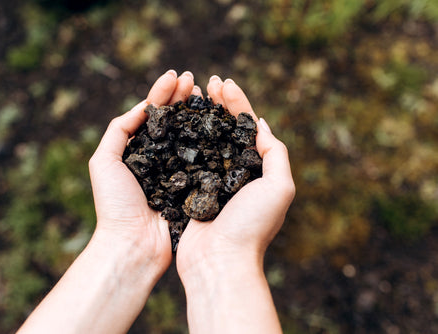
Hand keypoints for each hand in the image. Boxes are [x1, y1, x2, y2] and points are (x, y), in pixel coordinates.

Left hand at [18, 70, 196, 333]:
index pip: (151, 114)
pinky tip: (216, 121)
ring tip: (205, 91)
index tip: (175, 75)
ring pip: (189, 134)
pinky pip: (203, 157)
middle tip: (193, 79)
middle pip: (172, 120)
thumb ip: (119, 130)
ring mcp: (177, 170)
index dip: (162, 93)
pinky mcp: (193, 184)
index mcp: (136, 150)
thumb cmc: (115, 204)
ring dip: (196, 112)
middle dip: (181, 97)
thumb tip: (142, 106)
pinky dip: (209, 138)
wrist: (134, 244)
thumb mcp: (104, 161)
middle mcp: (158, 157)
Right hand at [176, 76, 294, 332]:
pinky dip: (181, 136)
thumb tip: (261, 123)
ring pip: (203, 138)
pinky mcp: (188, 188)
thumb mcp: (279, 187)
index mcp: (255, 168)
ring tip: (190, 93)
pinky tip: (173, 121)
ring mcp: (209, 178)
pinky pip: (185, 156)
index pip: (246, 126)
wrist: (218, 260)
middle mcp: (232, 171)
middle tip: (208, 81)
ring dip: (198, 114)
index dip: (237, 102)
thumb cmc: (250, 226)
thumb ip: (275, 153)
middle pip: (224, 128)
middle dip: (218, 103)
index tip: (223, 82)